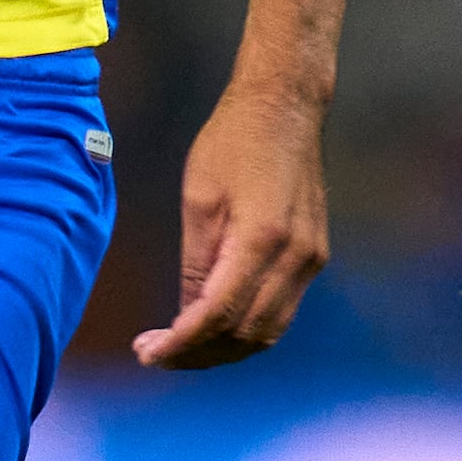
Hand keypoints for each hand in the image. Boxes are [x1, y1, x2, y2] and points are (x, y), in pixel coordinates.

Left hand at [135, 83, 331, 368]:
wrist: (286, 107)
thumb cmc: (233, 142)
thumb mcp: (199, 200)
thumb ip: (197, 264)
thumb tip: (187, 315)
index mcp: (261, 240)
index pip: (217, 315)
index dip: (180, 343)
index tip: (147, 352)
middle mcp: (295, 258)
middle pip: (246, 334)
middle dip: (199, 353)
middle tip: (157, 353)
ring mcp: (311, 260)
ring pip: (268, 332)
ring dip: (225, 348)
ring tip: (183, 346)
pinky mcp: (315, 256)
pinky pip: (282, 311)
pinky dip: (248, 329)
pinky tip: (216, 324)